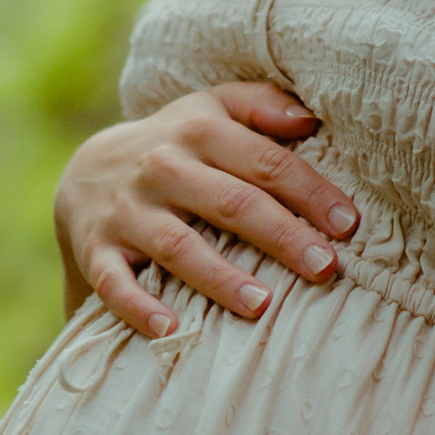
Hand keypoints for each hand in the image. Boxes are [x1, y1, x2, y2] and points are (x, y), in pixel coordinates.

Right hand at [53, 85, 356, 340]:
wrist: (87, 170)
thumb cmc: (176, 143)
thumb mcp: (212, 108)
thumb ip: (262, 105)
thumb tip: (311, 119)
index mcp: (199, 130)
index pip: (265, 162)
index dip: (309, 192)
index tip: (347, 225)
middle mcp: (162, 167)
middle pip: (230, 202)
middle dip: (280, 235)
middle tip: (325, 268)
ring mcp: (127, 210)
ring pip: (177, 244)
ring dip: (219, 277)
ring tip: (261, 306)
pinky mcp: (97, 248)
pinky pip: (115, 281)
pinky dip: (138, 306)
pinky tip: (171, 329)